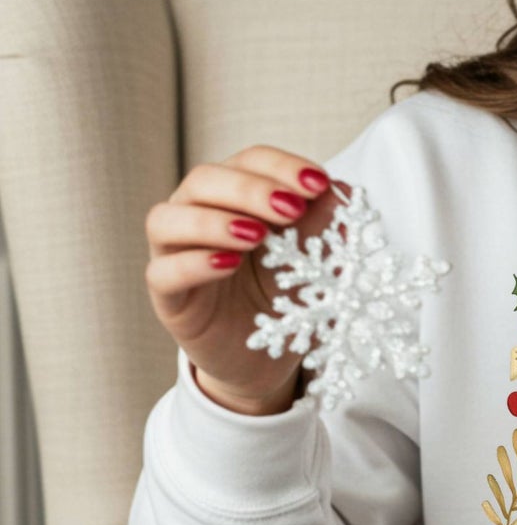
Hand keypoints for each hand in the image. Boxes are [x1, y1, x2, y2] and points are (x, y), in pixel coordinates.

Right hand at [144, 147, 350, 410]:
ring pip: (168, 219)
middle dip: (251, 189)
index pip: (249, 162)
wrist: (266, 362)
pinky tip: (228, 265)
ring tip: (258, 235)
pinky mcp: (167, 298)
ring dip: (214, 221)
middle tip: (293, 207)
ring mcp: (174, 255)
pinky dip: (194, 264)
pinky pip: (164, 272)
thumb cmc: (286, 303)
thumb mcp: (315, 267)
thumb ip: (325, 231)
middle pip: (204, 180)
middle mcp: (196, 216)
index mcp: (234, 199)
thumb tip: (344, 193)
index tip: (320, 183)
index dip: (282, 167)